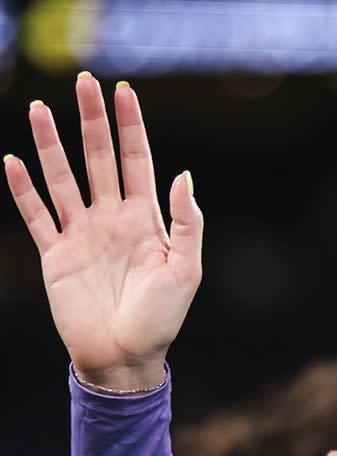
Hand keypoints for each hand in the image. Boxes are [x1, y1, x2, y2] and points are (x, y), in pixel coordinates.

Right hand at [4, 74, 201, 389]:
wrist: (125, 357)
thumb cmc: (161, 320)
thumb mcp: (186, 271)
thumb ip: (186, 223)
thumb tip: (183, 175)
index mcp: (147, 222)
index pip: (137, 162)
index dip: (131, 127)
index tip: (124, 91)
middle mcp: (113, 220)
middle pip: (99, 159)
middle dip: (92, 121)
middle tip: (83, 82)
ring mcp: (82, 235)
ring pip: (63, 178)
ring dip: (50, 145)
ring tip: (38, 109)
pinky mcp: (55, 255)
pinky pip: (36, 215)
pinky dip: (23, 189)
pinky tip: (12, 161)